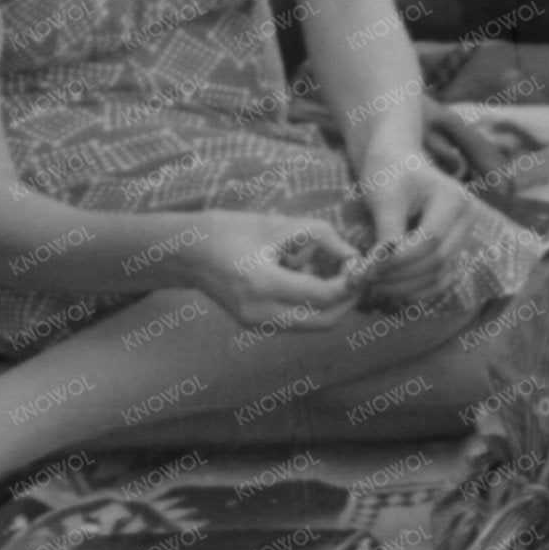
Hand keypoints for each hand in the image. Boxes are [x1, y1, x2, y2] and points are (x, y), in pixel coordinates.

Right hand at [184, 212, 365, 329]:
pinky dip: (315, 307)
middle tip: (357, 275)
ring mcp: (256, 323)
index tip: (360, 263)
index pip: (324, 295)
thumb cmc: (232, 230)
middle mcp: (259, 311)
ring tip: (336, 277)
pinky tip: (313, 282)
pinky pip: (299, 322)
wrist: (187, 252)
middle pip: (325, 321)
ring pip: (314, 325)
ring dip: (334, 305)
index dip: (351, 281)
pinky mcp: (256, 325)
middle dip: (348, 300)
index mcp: (262, 283)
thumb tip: (355, 257)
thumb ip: (323, 237)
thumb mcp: (280, 224)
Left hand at [353, 156, 478, 312]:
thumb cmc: (389, 173)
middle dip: (399, 274)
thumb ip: (386, 234)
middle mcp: (468, 219)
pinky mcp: (456, 250)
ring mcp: (465, 236)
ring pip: (440, 274)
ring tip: (374, 283)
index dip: (397, 259)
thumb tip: (375, 271)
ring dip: (406, 286)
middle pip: (438, 260)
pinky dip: (418, 289)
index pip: (430, 240)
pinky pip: (442, 280)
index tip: (365, 267)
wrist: (398, 162)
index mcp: (455, 198)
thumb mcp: (385, 197)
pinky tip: (391, 287)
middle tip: (365, 278)